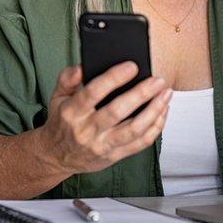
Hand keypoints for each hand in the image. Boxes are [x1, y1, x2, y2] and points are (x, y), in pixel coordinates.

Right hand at [36, 62, 171, 174]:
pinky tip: (162, 111)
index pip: (93, 92)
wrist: (57, 156)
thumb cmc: (62, 122)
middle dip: (141, 94)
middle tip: (158, 80)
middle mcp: (86, 130)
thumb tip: (82, 66)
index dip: (113, 78)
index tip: (132, 66)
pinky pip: (140, 143)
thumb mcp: (57, 96)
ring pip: (133, 129)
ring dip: (154, 111)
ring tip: (166, 94)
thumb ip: (67, 78)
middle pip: (117, 111)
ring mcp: (102, 145)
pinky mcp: (114, 156)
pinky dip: (155, 127)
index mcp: (71, 112)